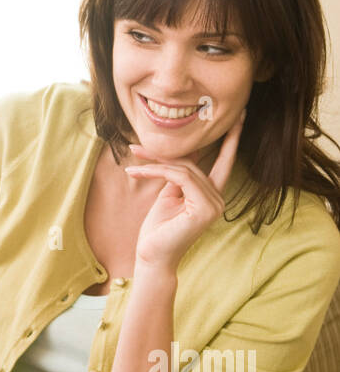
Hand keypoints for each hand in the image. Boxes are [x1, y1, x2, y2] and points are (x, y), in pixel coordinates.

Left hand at [124, 109, 245, 274]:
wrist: (152, 256)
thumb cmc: (158, 229)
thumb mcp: (169, 194)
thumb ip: (179, 175)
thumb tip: (178, 154)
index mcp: (212, 195)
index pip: (224, 161)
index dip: (231, 139)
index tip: (240, 115)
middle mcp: (219, 199)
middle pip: (193, 163)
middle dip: (163, 153)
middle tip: (135, 146)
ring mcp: (215, 205)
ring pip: (184, 169)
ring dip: (154, 162)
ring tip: (131, 160)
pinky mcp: (205, 209)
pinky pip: (180, 177)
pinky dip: (157, 171)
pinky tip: (136, 172)